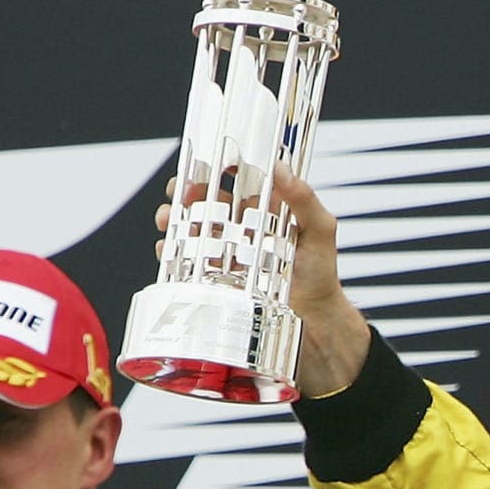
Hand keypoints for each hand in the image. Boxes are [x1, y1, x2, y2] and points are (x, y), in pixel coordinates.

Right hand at [152, 166, 371, 396]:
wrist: (314, 323)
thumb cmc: (321, 276)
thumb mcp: (320, 232)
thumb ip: (305, 200)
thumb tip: (282, 169)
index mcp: (265, 212)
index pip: (234, 182)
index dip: (215, 171)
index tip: (201, 165)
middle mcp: (244, 230)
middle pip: (206, 203)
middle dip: (186, 195)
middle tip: (179, 196)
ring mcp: (228, 254)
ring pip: (193, 230)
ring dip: (175, 222)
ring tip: (168, 221)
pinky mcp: (218, 279)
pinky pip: (188, 262)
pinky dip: (174, 255)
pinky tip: (169, 252)